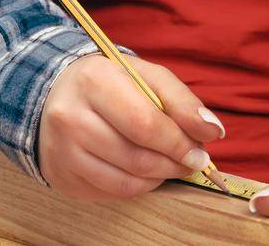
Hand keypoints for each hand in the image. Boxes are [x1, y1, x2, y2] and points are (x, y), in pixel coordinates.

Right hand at [37, 52, 225, 200]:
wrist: (54, 97)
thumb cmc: (109, 85)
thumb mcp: (145, 76)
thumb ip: (181, 100)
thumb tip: (214, 131)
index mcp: (93, 80)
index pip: (144, 123)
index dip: (179, 142)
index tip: (203, 151)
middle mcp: (70, 117)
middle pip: (137, 156)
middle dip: (174, 163)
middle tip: (193, 161)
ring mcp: (62, 151)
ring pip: (126, 180)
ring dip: (160, 177)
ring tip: (170, 164)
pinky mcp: (63, 177)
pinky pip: (113, 193)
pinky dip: (138, 185)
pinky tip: (143, 170)